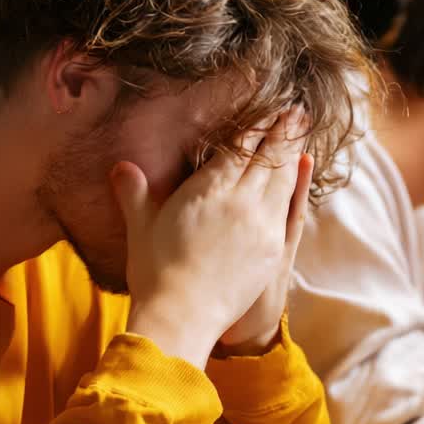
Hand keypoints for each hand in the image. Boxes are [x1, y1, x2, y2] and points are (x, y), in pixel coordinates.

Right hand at [112, 109, 309, 367]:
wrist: (183, 314)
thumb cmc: (157, 272)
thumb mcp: (141, 227)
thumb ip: (134, 193)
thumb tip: (121, 167)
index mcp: (208, 188)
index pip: (239, 147)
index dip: (255, 125)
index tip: (268, 109)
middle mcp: (239, 199)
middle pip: (267, 156)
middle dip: (282, 130)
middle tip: (297, 110)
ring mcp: (261, 222)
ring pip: (283, 177)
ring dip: (294, 151)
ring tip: (302, 132)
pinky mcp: (274, 247)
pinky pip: (291, 207)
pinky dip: (298, 185)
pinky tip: (302, 173)